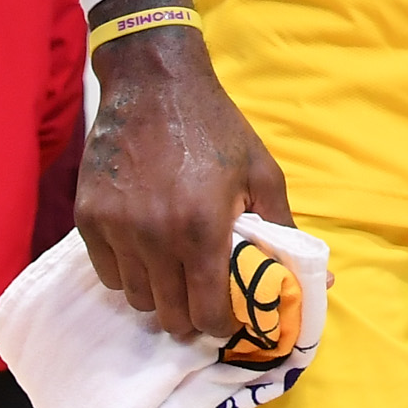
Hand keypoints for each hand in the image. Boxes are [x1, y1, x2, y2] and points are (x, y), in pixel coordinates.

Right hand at [76, 11, 291, 341]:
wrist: (154, 82)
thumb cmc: (215, 127)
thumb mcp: (261, 172)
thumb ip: (284, 230)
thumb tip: (320, 280)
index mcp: (202, 229)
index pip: (207, 314)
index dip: (221, 324)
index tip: (227, 315)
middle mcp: (155, 237)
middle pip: (169, 316)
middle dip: (190, 316)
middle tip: (201, 297)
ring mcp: (117, 228)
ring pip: (136, 299)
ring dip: (159, 294)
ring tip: (173, 269)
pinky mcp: (88, 217)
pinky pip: (108, 273)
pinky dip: (128, 271)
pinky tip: (145, 249)